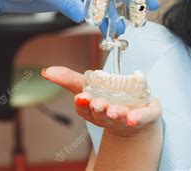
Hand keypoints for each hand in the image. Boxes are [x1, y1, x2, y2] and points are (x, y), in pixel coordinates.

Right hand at [42, 66, 161, 136]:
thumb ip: (70, 79)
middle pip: (101, 115)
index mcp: (94, 110)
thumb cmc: (110, 100)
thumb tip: (46, 71)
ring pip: (119, 118)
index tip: (81, 97)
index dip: (83, 104)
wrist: (137, 116)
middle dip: (99, 109)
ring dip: (115, 114)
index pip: (85, 109)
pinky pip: (141, 118)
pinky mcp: (144, 116)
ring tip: (114, 110)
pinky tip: (133, 119)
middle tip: (97, 103)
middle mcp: (109, 116)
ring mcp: (126, 118)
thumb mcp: (90, 87)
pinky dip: (137, 119)